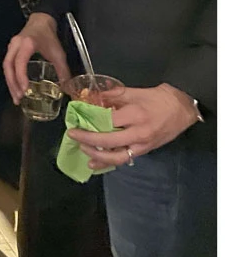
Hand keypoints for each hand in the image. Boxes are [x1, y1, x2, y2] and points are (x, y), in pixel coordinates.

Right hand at [3, 12, 70, 103]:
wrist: (42, 20)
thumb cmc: (49, 36)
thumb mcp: (58, 53)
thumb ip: (63, 71)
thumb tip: (66, 89)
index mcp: (27, 44)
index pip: (19, 62)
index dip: (21, 77)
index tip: (25, 90)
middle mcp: (16, 45)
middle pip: (8, 66)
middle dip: (12, 84)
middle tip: (18, 98)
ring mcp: (11, 46)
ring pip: (6, 66)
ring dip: (10, 82)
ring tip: (16, 97)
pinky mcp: (11, 49)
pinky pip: (8, 64)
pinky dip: (11, 77)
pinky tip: (16, 86)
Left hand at [68, 83, 199, 171]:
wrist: (183, 109)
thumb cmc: (159, 98)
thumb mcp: (135, 91)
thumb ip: (113, 95)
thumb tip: (93, 96)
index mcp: (135, 115)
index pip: (108, 120)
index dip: (91, 119)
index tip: (78, 117)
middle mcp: (138, 133)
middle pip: (109, 141)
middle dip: (88, 139)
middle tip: (73, 135)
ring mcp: (142, 145)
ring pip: (116, 157)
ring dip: (97, 155)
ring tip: (82, 149)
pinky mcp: (144, 151)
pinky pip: (124, 159)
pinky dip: (108, 163)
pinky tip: (95, 164)